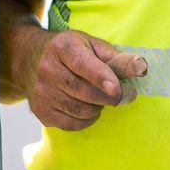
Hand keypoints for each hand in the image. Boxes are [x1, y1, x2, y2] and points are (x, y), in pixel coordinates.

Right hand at [11, 28, 146, 131]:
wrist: (29, 59)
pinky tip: (87, 107)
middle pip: (85, 92)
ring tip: (99, 97)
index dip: (101, 77)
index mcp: (62, 47)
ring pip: (81, 111)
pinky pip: (73, 124)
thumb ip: (117, 57)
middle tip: (125, 95)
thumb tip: (141, 68)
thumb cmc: (68, 51)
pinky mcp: (40, 112)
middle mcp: (47, 70)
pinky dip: (87, 119)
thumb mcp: (91, 44)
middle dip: (111, 97)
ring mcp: (41, 93)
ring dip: (99, 107)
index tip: (117, 89)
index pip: (83, 64)